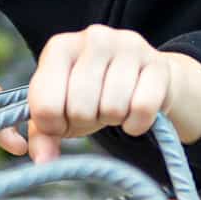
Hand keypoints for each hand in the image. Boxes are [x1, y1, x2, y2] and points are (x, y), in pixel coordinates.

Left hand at [24, 25, 200, 163]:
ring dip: (112, 120)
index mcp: (59, 47)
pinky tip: (133, 116)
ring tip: (111, 108)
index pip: (45, 104)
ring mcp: (128, 46)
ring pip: (112, 108)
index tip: (63, 120)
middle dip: (85, 122)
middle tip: (92, 112)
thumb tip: (44, 161)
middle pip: (79, 108)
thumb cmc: (92, 95)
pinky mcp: (158, 64)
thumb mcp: (60, 110)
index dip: (54, 125)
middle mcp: (93, 38)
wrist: (142, 78)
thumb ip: (43, 135)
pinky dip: (137, 124)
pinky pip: (143, 109)